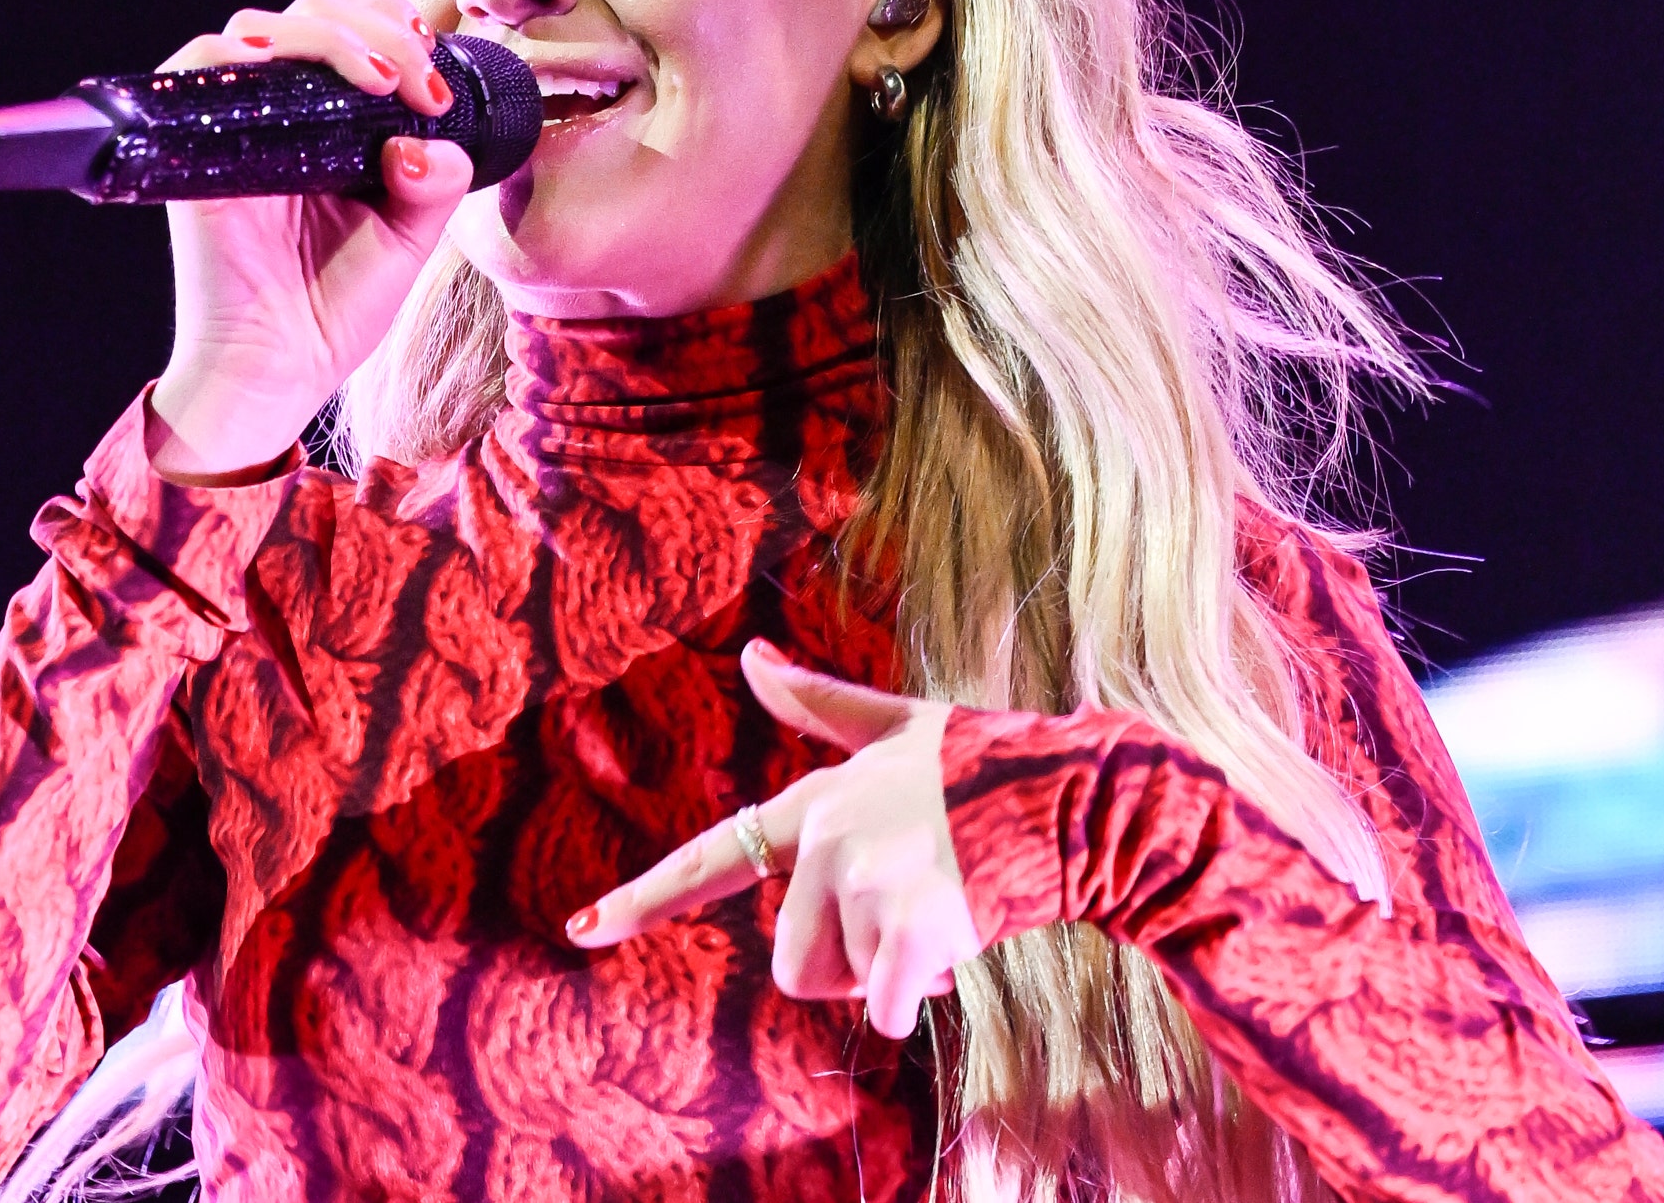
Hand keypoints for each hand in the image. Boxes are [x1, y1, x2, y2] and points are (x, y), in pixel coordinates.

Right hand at [143, 0, 472, 480]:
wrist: (281, 367)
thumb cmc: (336, 306)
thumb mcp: (408, 237)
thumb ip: (434, 182)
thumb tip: (425, 137)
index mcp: (330, 120)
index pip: (354, 31)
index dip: (395, 28)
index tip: (436, 79)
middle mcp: (278, 109)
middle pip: (312, 13)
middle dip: (376, 25)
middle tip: (416, 77)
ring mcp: (233, 122)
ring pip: (263, 26)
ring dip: (330, 35)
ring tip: (381, 78)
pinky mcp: (192, 144)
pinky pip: (197, 66)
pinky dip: (238, 51)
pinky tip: (291, 68)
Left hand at [566, 640, 984, 1038]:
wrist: (1082, 798)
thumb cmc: (995, 763)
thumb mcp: (899, 723)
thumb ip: (818, 703)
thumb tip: (750, 654)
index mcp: (817, 803)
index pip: (713, 855)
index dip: (645, 897)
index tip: (581, 929)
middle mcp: (829, 840)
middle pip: (792, 960)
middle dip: (849, 967)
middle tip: (908, 926)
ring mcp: (867, 881)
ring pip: (840, 984)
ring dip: (888, 980)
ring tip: (940, 923)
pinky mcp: (910, 924)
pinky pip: (888, 1008)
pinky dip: (920, 999)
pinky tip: (958, 953)